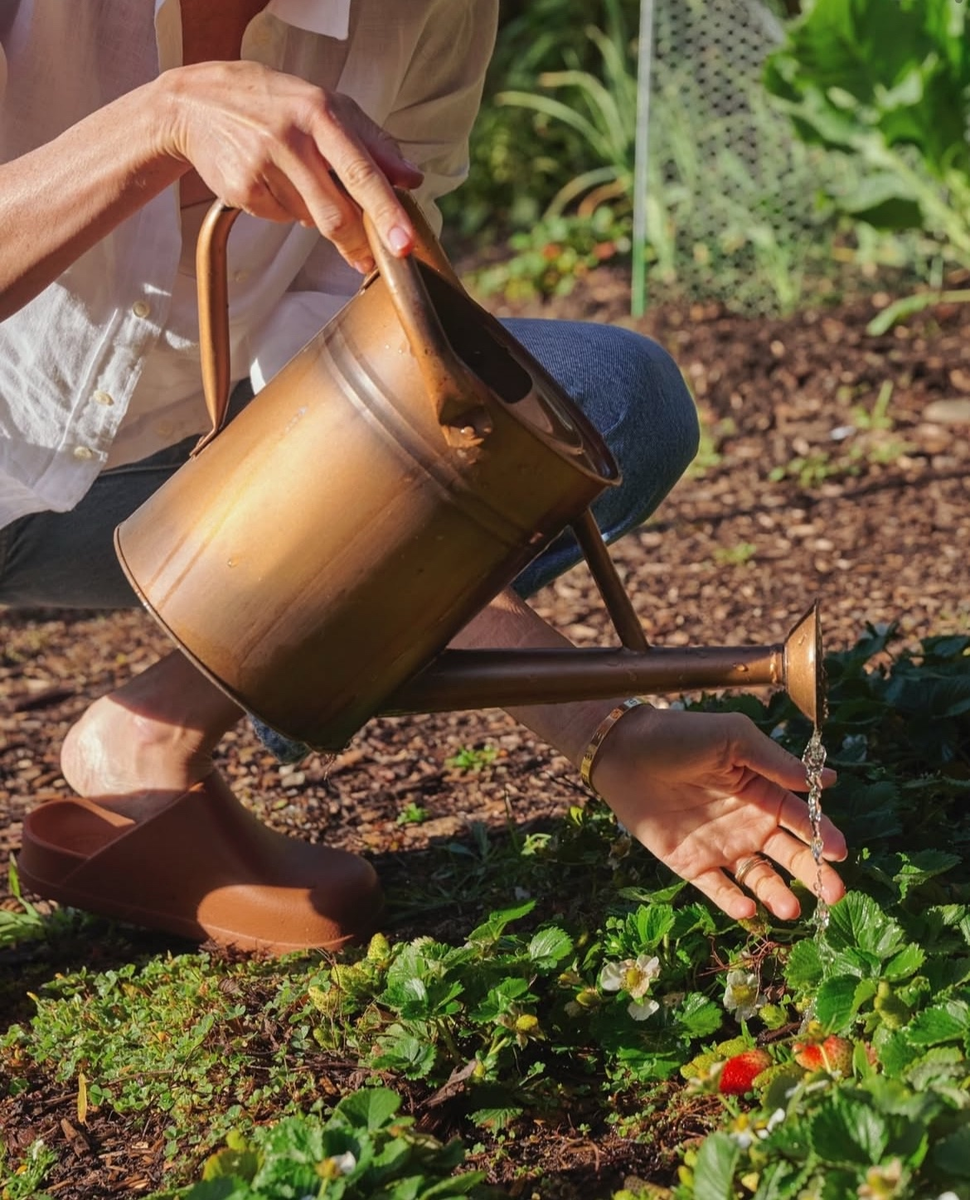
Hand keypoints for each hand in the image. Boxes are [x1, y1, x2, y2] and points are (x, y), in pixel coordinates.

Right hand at [159, 59, 424, 270]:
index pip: (361, 171)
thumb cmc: (271, 102)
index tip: (404, 244)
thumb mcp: (323, 104)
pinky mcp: (242, 188)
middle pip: (336, 213)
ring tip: (296, 180)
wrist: (195, 103)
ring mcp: (263, 164)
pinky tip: (271, 181)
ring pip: (309, 219)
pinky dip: (286, 210)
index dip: (386, 212)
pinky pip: (281, 218)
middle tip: (367, 259)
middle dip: (357, 242)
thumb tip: (412, 177)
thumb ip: (372, 142)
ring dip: (314, 214)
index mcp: (319, 111)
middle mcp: (290, 137)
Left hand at [588, 706, 846, 920]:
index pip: (800, 818)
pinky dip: (733, 902)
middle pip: (789, 854)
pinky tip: (747, 910)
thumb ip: (775, 762)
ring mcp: (720, 846)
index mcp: (761, 791)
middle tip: (834, 893)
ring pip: (758, 878)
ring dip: (776, 895)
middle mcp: (747, 823)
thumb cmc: (680, 735)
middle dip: (814, 874)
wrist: (623, 751)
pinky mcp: (691, 864)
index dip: (822, 835)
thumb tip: (829, 778)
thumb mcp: (732, 739)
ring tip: (790, 909)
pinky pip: (718, 889)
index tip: (841, 851)